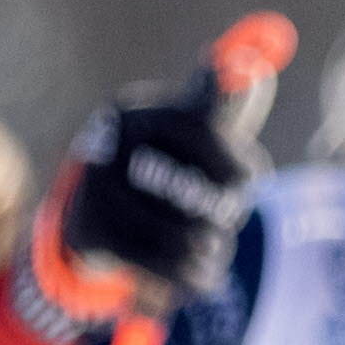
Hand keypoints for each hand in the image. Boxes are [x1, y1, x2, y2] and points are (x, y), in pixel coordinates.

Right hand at [29, 49, 280, 321]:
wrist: (95, 224)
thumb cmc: (160, 170)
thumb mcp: (190, 135)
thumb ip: (224, 106)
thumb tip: (253, 68)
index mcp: (136, 111)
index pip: (196, 126)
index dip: (234, 157)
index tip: (256, 179)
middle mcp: (108, 142)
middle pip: (189, 184)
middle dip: (223, 209)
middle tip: (231, 221)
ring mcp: (94, 187)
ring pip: (177, 231)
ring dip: (210, 250)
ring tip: (217, 253)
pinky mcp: (87, 231)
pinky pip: (156, 262)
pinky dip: (188, 275)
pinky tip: (202, 276)